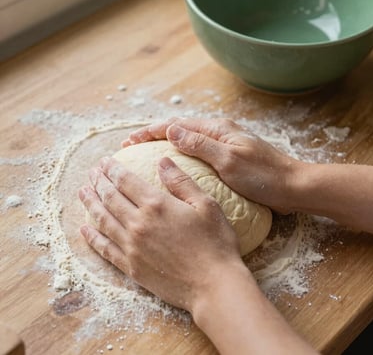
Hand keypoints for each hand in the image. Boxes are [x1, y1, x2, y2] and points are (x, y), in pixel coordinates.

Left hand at [79, 156, 242, 311]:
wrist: (214, 286)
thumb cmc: (215, 243)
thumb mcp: (206, 205)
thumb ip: (181, 182)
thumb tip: (163, 160)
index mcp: (157, 205)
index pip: (126, 181)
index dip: (113, 169)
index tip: (105, 161)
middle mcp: (139, 223)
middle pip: (110, 198)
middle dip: (99, 182)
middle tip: (92, 173)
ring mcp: (132, 247)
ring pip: (103, 220)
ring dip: (90, 204)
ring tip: (82, 192)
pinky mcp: (131, 267)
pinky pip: (105, 248)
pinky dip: (92, 237)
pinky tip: (84, 228)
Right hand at [123, 118, 299, 212]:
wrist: (293, 187)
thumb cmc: (264, 176)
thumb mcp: (229, 160)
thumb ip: (200, 144)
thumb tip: (171, 130)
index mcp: (217, 129)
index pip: (176, 125)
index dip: (150, 132)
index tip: (129, 142)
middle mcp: (218, 133)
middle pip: (179, 130)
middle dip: (153, 137)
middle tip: (130, 148)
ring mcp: (223, 146)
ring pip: (186, 142)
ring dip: (164, 146)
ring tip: (144, 156)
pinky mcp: (227, 159)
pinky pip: (196, 154)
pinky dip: (179, 157)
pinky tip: (173, 169)